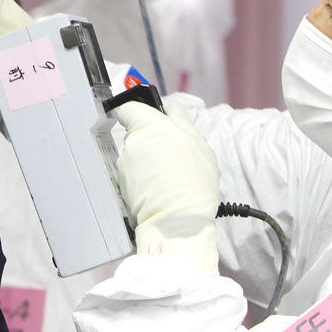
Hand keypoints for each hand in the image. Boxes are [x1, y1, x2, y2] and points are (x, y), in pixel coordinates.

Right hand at [116, 100, 219, 272]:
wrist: (178, 224)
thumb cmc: (147, 197)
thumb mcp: (125, 165)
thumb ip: (131, 142)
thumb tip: (135, 136)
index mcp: (152, 126)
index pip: (132, 107)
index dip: (123, 114)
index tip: (120, 120)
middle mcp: (180, 129)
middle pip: (168, 108)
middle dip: (155, 114)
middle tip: (144, 131)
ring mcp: (199, 145)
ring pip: (184, 128)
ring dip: (172, 136)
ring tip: (160, 158)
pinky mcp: (211, 162)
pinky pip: (195, 148)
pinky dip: (184, 154)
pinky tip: (175, 172)